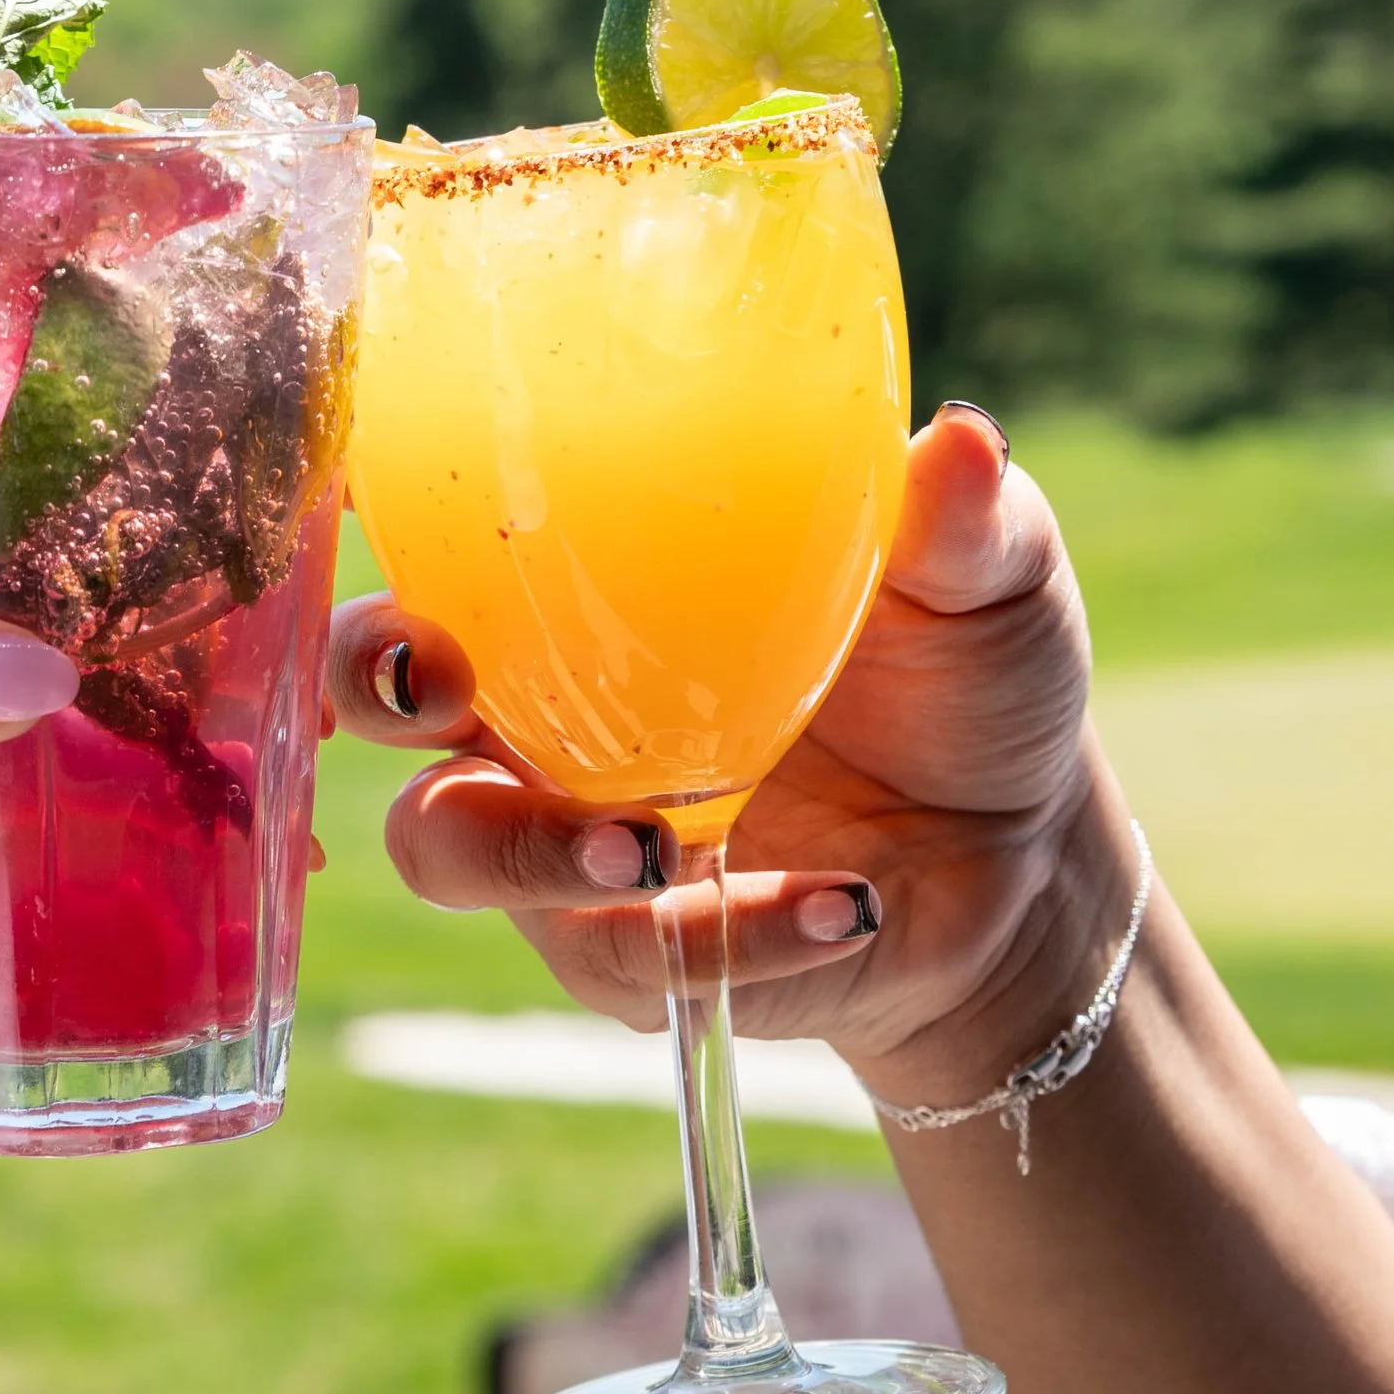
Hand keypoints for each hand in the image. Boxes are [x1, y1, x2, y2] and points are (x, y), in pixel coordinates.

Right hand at [328, 401, 1128, 1101]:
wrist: (1023, 856)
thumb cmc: (964, 679)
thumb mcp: (980, 581)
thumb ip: (960, 520)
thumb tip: (965, 436)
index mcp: (589, 596)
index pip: (433, 536)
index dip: (369, 519)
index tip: (383, 515)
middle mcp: (542, 712)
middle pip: (375, 695)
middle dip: (377, 682)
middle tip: (445, 687)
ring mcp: (569, 840)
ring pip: (449, 848)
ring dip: (527, 846)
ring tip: (646, 844)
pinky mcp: (638, 953)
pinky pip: (630, 957)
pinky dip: (733, 937)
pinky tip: (846, 906)